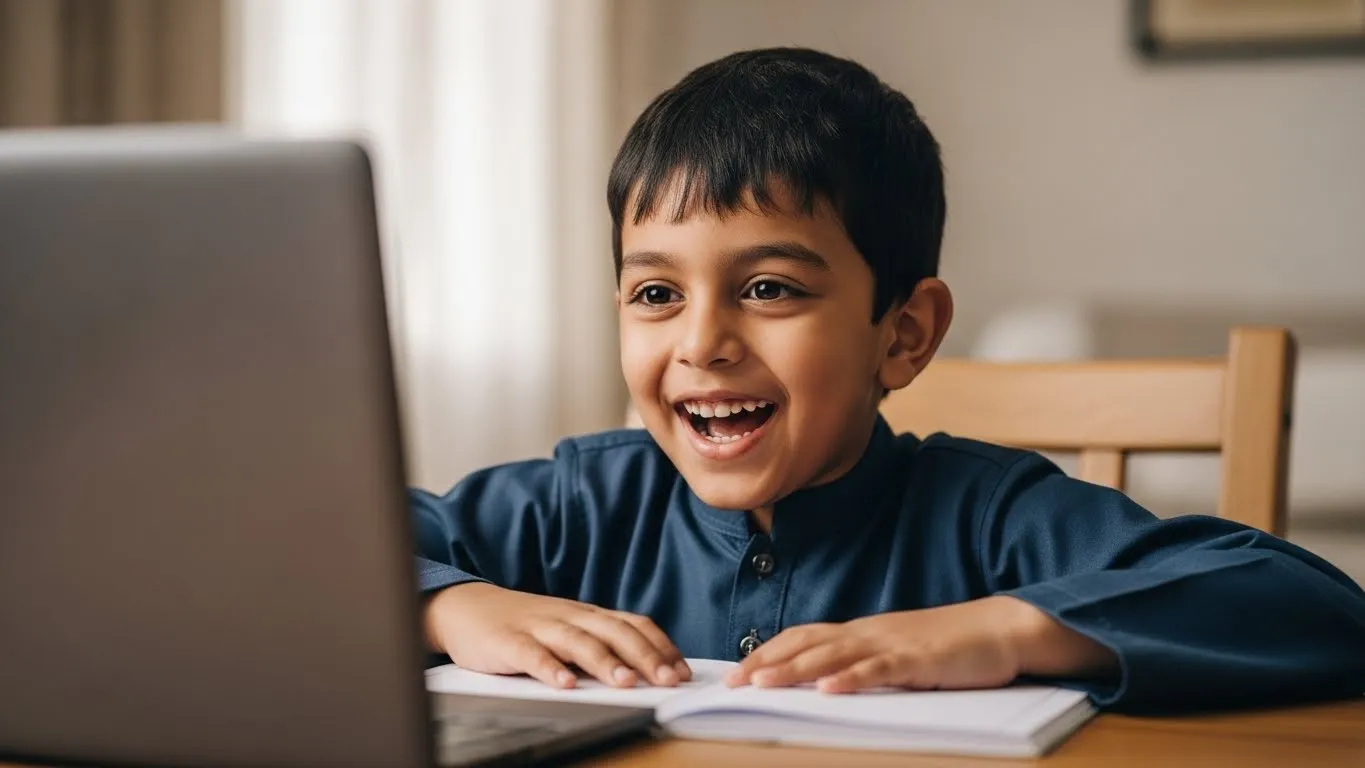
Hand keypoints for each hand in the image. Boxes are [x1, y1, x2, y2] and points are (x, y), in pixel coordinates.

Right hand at [424, 582, 691, 689]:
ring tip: (625, 682)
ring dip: (604, 662)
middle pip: (613, 632)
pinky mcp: (508, 642)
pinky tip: (564, 684)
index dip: (660, 646)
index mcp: (588, 615)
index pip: (633, 624)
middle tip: (668, 680)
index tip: (682, 671)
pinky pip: (531, 654)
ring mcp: (539, 627)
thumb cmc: (525, 625)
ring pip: (577, 641)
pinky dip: (549, 668)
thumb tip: (647, 671)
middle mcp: (569, 617)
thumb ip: (601, 645)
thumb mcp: (568, 629)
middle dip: (644, 656)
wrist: (467, 608)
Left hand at [724, 596, 1115, 693]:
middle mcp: (869, 633)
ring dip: (795, 670)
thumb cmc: (950, 647)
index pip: (805, 638)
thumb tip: (829, 683)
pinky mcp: (919, 660)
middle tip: (734, 682)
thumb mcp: (898, 655)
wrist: (1002, 628)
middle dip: (768, 662)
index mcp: (863, 632)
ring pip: (834, 656)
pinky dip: (852, 679)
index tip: (739, 673)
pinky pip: (880, 669)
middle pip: (808, 643)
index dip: (769, 652)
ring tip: (764, 684)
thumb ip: (866, 664)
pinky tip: (829, 690)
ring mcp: (892, 644)